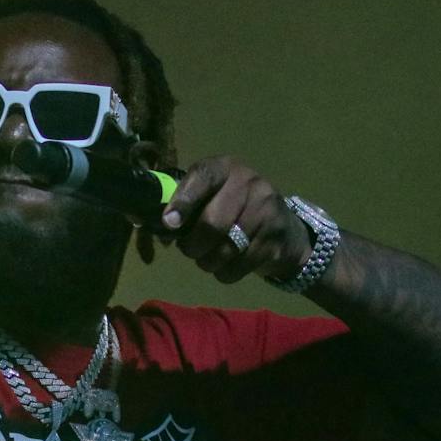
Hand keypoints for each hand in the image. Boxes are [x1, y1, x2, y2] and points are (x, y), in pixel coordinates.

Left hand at [159, 156, 313, 284]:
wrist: (283, 228)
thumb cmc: (233, 209)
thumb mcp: (210, 195)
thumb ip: (184, 203)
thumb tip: (157, 222)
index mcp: (225, 168)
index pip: (203, 177)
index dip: (183, 201)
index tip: (170, 223)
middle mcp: (249, 183)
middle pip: (211, 223)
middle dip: (192, 245)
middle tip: (188, 250)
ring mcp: (266, 210)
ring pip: (225, 249)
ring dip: (207, 262)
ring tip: (207, 258)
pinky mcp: (275, 239)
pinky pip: (238, 266)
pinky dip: (225, 273)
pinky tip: (227, 265)